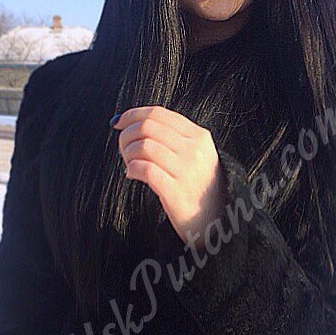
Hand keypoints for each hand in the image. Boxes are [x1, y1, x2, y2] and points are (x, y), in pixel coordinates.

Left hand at [112, 105, 227, 251]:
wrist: (217, 221)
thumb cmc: (199, 186)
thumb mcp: (197, 154)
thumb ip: (173, 137)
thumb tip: (134, 122)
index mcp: (199, 136)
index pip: (158, 114)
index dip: (133, 115)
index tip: (118, 122)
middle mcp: (194, 150)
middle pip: (147, 127)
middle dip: (127, 135)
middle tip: (123, 149)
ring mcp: (187, 171)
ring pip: (144, 146)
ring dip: (128, 154)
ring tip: (130, 164)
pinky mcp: (176, 192)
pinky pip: (145, 170)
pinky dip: (132, 169)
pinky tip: (132, 174)